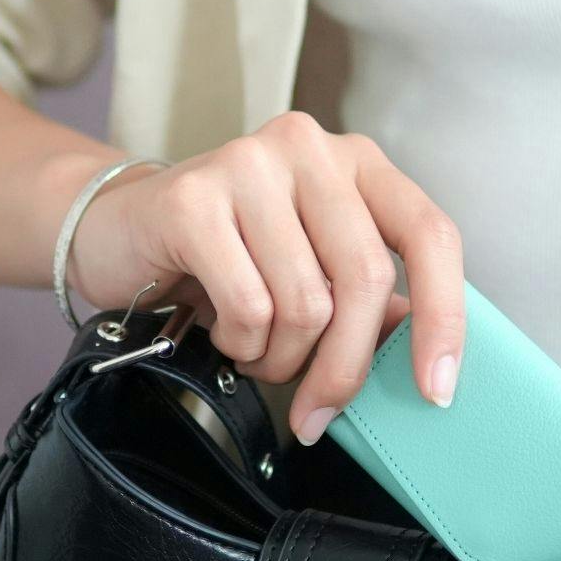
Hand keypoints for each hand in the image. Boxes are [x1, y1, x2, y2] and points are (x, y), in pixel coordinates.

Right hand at [66, 111, 464, 441]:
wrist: (118, 232)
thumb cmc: (227, 258)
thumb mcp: (310, 271)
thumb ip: (369, 303)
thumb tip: (424, 361)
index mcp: (357, 162)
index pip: (429, 234)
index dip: (443, 316)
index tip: (436, 388)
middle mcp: (309, 148)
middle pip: (364, 278)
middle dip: (344, 367)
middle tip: (317, 411)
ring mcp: (249, 163)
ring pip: (305, 301)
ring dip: (280, 357)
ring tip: (255, 350)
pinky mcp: (193, 197)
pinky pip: (248, 305)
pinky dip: (239, 342)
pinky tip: (221, 330)